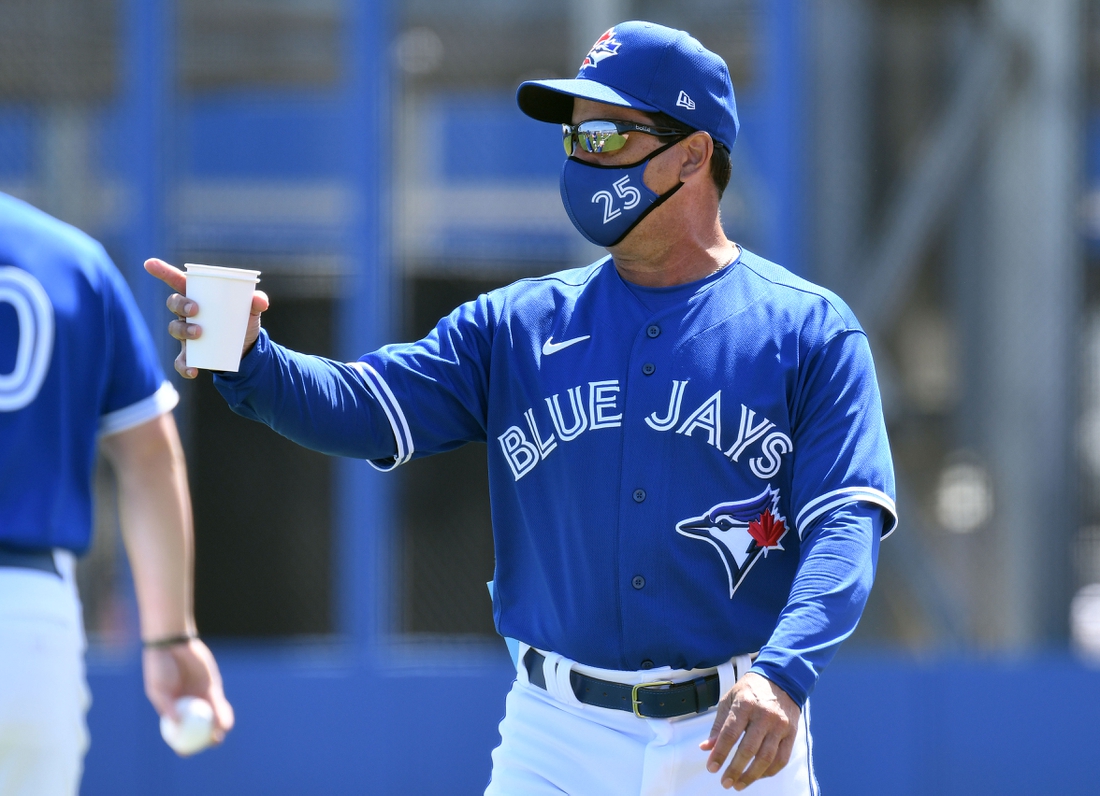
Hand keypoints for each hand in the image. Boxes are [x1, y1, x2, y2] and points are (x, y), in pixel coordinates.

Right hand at [142, 639, 234, 754]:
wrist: (173, 644)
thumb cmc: (160, 667)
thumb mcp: (158, 689)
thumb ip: (167, 707)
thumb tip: (176, 727)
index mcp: (173, 709)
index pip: (178, 732)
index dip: (182, 744)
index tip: (186, 753)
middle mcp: (188, 705)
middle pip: (199, 728)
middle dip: (205, 740)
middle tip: (209, 745)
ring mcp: (201, 697)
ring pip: (211, 718)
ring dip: (217, 729)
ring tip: (219, 736)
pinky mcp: (212, 687)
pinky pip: (219, 704)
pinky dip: (222, 713)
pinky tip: (224, 722)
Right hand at [143, 258, 269, 378]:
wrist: (245, 348)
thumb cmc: (242, 320)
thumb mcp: (251, 310)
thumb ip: (256, 302)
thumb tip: (260, 302)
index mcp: (198, 296)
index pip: (178, 281)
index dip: (163, 272)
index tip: (149, 264)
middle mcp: (187, 313)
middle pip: (173, 303)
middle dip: (180, 304)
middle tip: (195, 310)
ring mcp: (186, 333)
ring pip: (174, 328)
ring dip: (183, 330)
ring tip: (199, 333)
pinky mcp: (190, 353)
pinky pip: (180, 360)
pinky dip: (184, 366)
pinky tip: (193, 370)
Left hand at [700, 672, 799, 790]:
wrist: (781, 679)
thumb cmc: (751, 690)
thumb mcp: (729, 699)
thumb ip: (718, 725)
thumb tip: (706, 748)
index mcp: (744, 704)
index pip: (730, 734)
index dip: (720, 754)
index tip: (712, 768)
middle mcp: (763, 715)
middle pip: (748, 749)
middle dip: (735, 770)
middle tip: (725, 782)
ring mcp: (780, 725)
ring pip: (766, 758)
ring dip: (751, 776)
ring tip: (739, 784)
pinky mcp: (791, 733)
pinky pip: (782, 759)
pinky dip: (769, 772)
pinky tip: (757, 776)